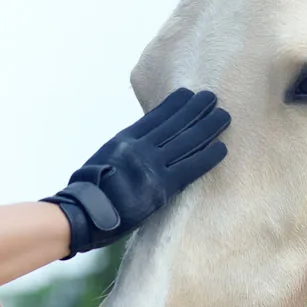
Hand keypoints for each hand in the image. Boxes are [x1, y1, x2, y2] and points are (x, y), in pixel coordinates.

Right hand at [43, 88, 229, 256]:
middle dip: (196, 109)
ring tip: (224, 115)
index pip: (155, 116)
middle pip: (175, 123)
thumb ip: (123, 150)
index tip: (189, 93)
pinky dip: (208, 157)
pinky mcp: (161, 187)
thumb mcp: (103, 159)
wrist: (82, 213)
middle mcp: (140, 148)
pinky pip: (191, 168)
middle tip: (213, 97)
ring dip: (208, 126)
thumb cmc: (88, 192)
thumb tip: (136, 145)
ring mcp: (152, 166)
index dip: (175, 104)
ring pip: (187, 141)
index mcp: (124, 140)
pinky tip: (222, 148)